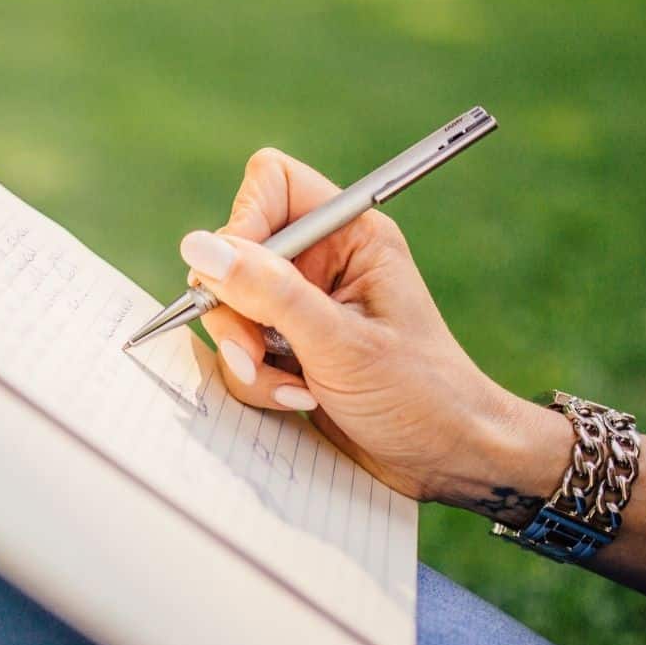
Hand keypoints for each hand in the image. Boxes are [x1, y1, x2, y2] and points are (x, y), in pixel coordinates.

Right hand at [182, 148, 568, 515]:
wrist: (446, 460)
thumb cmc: (420, 395)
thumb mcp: (340, 342)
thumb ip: (268, 292)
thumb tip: (199, 247)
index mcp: (350, 236)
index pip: (271, 184)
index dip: (243, 223)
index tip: (236, 276)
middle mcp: (323, 264)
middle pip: (235, 254)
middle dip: (237, 310)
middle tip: (256, 352)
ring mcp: (302, 309)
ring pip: (230, 309)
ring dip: (247, 357)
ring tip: (293, 389)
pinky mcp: (290, 350)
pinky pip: (240, 352)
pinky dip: (257, 382)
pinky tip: (299, 400)